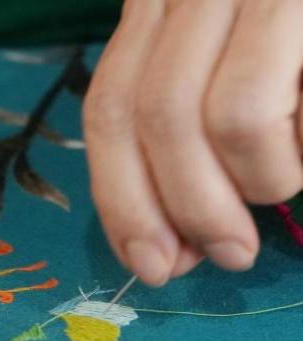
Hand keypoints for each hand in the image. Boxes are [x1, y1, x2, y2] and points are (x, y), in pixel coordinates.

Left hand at [84, 0, 302, 285]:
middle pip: (139, 117)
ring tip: (276, 188)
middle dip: (172, 209)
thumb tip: (172, 254)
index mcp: (158, 13)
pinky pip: (248, 112)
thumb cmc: (291, 62)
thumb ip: (185, 160)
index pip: (108, 113)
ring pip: (187, 119)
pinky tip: (302, 149)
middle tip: (224, 256)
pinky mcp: (289, 5)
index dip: (120, 199)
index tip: (148, 263)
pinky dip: (272, 164)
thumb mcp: (226, 96)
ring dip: (233, 189)